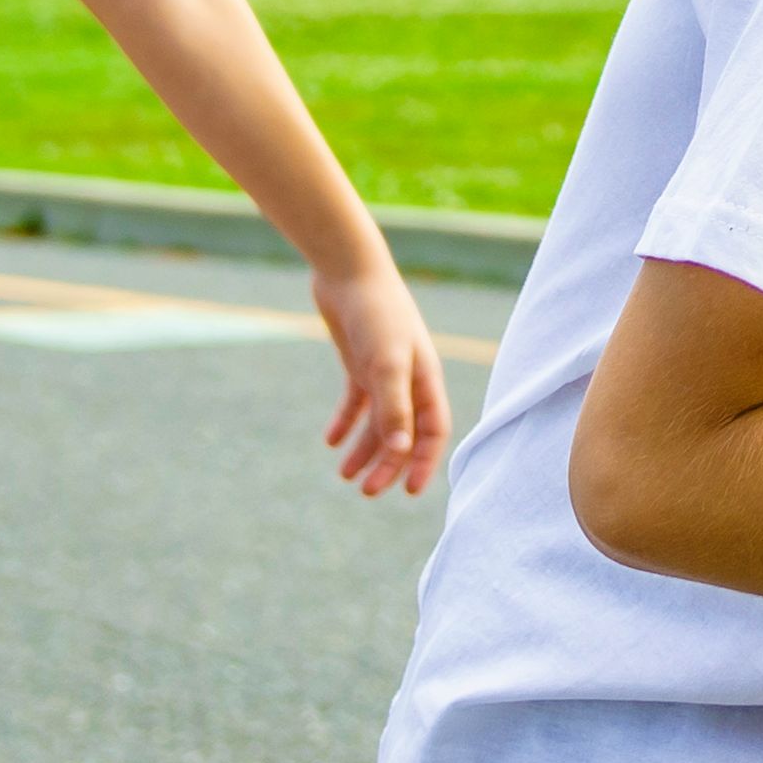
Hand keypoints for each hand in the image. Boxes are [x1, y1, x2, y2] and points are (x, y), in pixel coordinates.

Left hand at [311, 259, 455, 498]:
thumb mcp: (386, 363)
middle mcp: (407, 379)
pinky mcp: (359, 362)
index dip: (422, 462)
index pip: (432, 431)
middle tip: (366, 492)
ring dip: (364, 449)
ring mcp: (382, 370)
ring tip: (344, 475)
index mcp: (424, 380)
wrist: (348, 269)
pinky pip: (355, 402)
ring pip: (378, 421)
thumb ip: (394, 406)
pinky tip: (330, 441)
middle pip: (403, 433)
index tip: (408, 493)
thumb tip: (401, 450)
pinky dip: (345, 422)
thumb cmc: (376, 313)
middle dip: (388, 464)